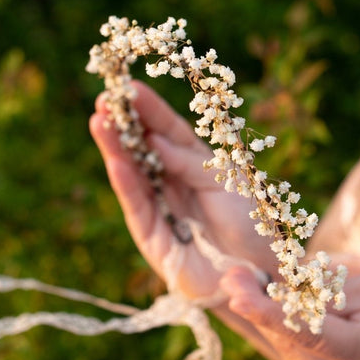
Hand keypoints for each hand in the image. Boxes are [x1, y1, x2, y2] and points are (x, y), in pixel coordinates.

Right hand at [89, 81, 274, 299]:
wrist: (259, 271)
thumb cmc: (249, 223)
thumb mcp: (224, 182)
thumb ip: (189, 163)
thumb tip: (154, 140)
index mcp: (195, 163)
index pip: (169, 130)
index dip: (150, 110)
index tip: (130, 87)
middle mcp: (173, 182)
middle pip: (144, 148)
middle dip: (124, 124)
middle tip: (104, 99)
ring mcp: (160, 208)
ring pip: (133, 173)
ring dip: (116, 148)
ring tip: (100, 122)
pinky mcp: (152, 237)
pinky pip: (137, 205)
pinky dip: (127, 184)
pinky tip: (115, 163)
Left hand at [220, 266, 359, 359]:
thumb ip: (331, 294)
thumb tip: (281, 292)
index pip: (312, 335)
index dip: (272, 315)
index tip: (239, 294)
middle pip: (290, 342)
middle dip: (256, 307)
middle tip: (229, 272)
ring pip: (284, 349)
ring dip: (258, 316)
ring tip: (235, 280)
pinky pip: (290, 353)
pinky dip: (272, 326)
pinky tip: (253, 301)